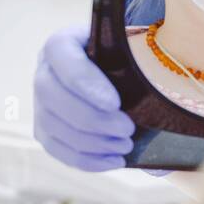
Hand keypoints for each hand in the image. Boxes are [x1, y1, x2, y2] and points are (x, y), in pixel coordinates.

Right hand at [33, 25, 135, 172]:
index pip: (61, 54)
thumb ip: (143, 67)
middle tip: (127, 130)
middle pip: (52, 95)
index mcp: (64, 42)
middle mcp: (45, 69)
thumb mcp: (133, 51)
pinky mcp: (44, 128)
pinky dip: (85, 159)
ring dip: (90, 142)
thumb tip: (164, 99)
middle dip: (91, 119)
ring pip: (52, 125)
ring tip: (125, 146)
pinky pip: (55, 148)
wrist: (118, 69)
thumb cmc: (128, 58)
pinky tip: (113, 161)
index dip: (84, 82)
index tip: (115, 103)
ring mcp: (40, 101)